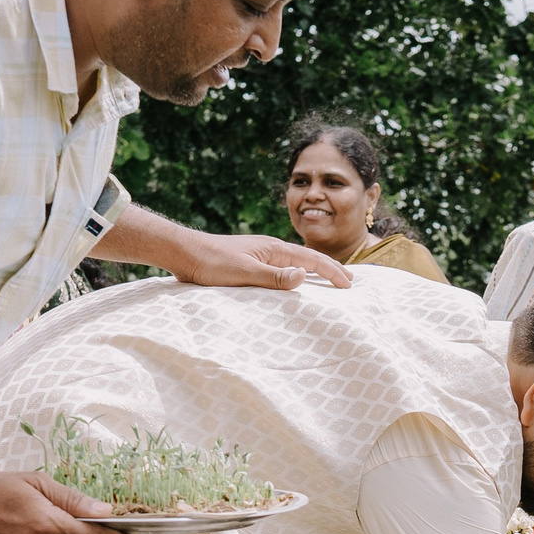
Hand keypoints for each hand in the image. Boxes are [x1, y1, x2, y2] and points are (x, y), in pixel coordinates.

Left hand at [166, 230, 353, 291]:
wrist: (183, 252)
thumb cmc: (211, 262)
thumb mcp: (244, 272)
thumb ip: (274, 276)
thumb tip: (305, 276)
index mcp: (273, 249)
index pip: (311, 260)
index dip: (332, 272)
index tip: (349, 285)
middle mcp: (270, 249)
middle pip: (307, 259)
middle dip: (329, 269)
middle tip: (349, 281)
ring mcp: (260, 255)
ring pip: (295, 262)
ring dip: (314, 271)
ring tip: (328, 280)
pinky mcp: (249, 262)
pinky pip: (281, 268)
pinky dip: (296, 274)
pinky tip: (292, 281)